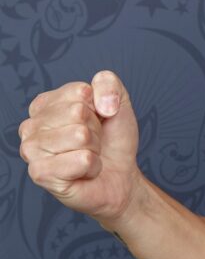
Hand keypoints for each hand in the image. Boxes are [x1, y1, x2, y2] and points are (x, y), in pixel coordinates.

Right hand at [19, 70, 142, 223]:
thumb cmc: (112, 139)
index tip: (96, 120)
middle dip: (96, 129)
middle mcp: (31, 125)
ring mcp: (31, 150)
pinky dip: (93, 166)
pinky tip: (83, 171)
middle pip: (78, 112)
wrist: (120, 175)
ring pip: (80, 135)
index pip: (80, 92)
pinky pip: (82, 159)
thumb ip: (108, 83)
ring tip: (87, 155)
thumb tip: (102, 104)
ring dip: (94, 148)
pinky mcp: (40, 173)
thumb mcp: (118, 102)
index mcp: (45, 103)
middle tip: (92, 142)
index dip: (98, 107)